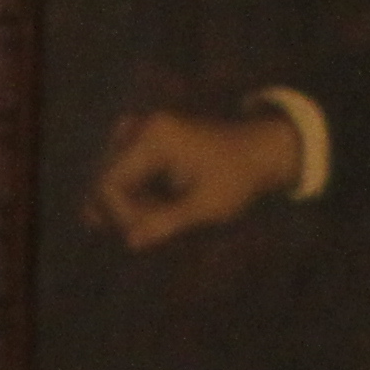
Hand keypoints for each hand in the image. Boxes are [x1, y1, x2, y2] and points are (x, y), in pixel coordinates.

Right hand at [86, 106, 298, 248]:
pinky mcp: (146, 136)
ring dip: (130, 204)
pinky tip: (155, 208)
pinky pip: (125, 169)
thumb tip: (131, 243)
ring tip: (160, 221)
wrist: (260, 151)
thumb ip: (165, 224)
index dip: (121, 216)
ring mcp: (142, 128)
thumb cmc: (237, 177)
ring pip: (114, 176)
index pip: (111, 184)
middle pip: (108, 178)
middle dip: (125, 212)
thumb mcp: (204, 207)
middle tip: (152, 233)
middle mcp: (141, 126)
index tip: (145, 236)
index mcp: (154, 138)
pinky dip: (135, 192)